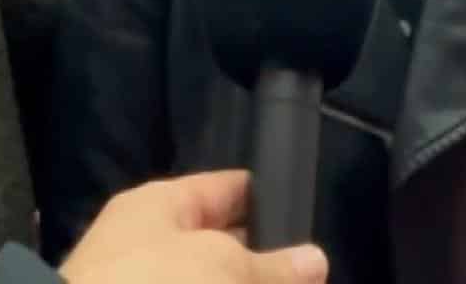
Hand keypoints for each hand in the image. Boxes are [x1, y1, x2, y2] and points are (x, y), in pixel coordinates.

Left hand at [58, 170, 326, 283]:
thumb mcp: (221, 266)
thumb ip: (270, 266)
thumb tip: (314, 259)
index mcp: (158, 208)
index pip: (225, 190)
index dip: (270, 200)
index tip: (312, 215)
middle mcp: (151, 250)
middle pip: (223, 249)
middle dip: (267, 262)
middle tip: (315, 276)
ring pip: (214, 282)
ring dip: (249, 282)